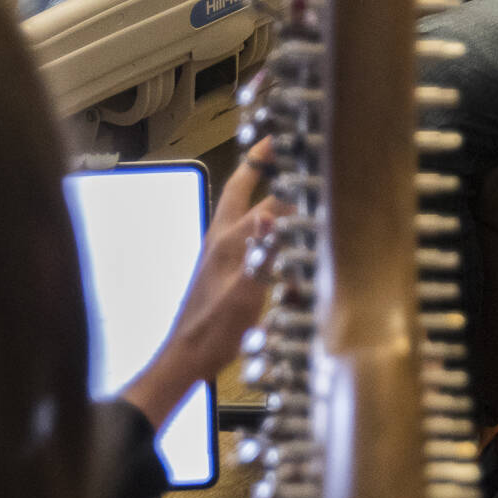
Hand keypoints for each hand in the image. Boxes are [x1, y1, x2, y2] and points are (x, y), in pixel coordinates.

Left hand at [121, 140, 286, 428]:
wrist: (185, 356)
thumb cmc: (213, 330)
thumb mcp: (244, 295)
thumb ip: (261, 255)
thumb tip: (272, 217)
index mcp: (228, 241)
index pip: (268, 203)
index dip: (291, 186)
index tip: (311, 164)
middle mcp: (220, 238)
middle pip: (238, 189)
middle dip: (256, 163)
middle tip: (273, 141)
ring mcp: (216, 251)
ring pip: (236, 206)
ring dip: (252, 184)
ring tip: (269, 169)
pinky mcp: (218, 267)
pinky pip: (238, 229)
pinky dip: (253, 215)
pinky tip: (265, 224)